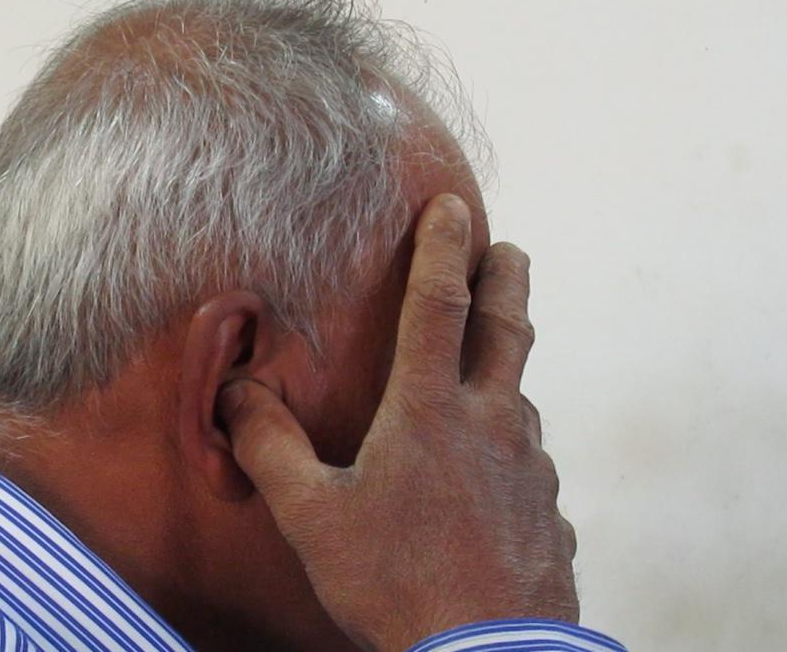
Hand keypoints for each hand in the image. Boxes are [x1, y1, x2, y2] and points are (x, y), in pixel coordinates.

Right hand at [217, 194, 578, 651]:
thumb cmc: (395, 582)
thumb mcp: (312, 515)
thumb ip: (269, 448)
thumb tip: (237, 396)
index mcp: (431, 411)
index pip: (439, 304)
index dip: (443, 248)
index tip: (453, 205)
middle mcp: (493, 425)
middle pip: (508, 329)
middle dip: (508, 280)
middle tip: (509, 250)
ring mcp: (530, 470)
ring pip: (519, 402)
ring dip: (503, 373)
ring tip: (486, 374)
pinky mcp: (549, 515)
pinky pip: (529, 469)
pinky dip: (511, 452)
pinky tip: (494, 480)